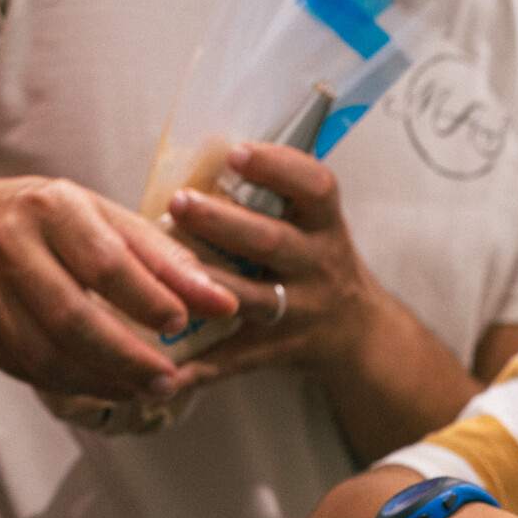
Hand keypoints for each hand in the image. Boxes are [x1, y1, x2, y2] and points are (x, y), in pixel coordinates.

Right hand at [0, 177, 237, 402]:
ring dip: (102, 382)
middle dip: (126, 357)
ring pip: (46, 354)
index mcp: (51, 207)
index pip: (105, 262)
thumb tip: (220, 303)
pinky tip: (107, 387)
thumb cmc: (51, 223)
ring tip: (145, 391)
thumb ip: (162, 259)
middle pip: (72, 316)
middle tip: (168, 380)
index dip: (146, 298)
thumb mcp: (104, 219)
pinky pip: (27, 369)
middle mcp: (9, 244)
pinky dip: (72, 385)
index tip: (183, 324)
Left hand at [164, 143, 385, 384]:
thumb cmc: (316, 261)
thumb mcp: (315, 222)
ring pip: (251, 298)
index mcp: (324, 225)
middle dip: (224, 222)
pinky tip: (163, 371)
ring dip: (206, 285)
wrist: (356, 333)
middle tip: (179, 202)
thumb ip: (276, 193)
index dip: (278, 168)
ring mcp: (299, 311)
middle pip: (272, 242)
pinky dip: (199, 368)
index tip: (237, 153)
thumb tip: (205, 147)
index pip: (315, 188)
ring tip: (161, 272)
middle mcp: (316, 266)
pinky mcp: (277, 350)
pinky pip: (235, 359)